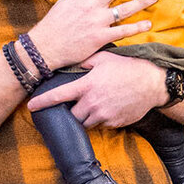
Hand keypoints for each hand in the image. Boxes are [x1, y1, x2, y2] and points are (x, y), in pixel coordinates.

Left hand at [30, 49, 168, 128]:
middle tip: (79, 103)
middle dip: (72, 112)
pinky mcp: (114, 123)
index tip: (31, 107)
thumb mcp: (104, 58)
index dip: (42, 102)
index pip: (58, 96)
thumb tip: (71, 64)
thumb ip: (84, 62)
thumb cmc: (128, 67)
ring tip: (96, 104)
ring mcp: (104, 115)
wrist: (153, 82)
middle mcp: (93, 103)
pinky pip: (102, 125)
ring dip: (87, 116)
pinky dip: (102, 119)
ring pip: (86, 123)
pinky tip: (110, 107)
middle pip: (72, 116)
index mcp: (87, 85)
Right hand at [34, 0, 156, 69]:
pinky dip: (135, 28)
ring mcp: (96, 21)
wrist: (44, 48)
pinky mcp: (99, 38)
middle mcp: (90, 5)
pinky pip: (122, 31)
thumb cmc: (54, 25)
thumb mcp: (62, 2)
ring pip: (123, 9)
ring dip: (141, 1)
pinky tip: (148, 24)